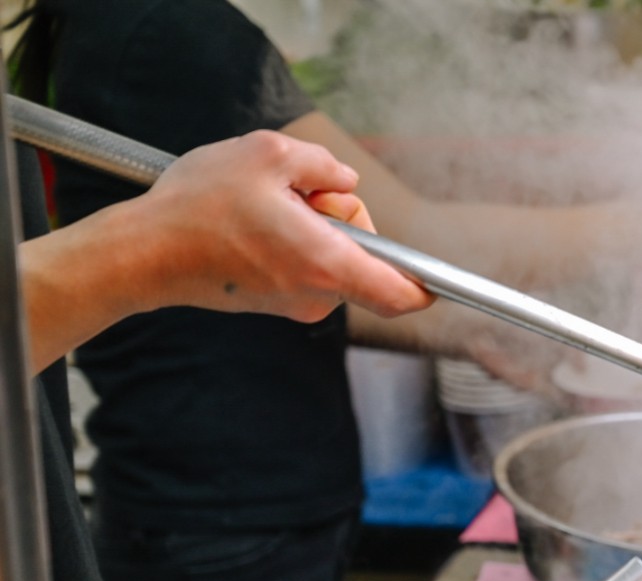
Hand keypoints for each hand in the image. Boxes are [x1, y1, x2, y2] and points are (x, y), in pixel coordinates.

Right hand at [131, 130, 433, 320]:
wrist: (142, 253)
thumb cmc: (199, 207)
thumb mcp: (268, 154)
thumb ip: (324, 165)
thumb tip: (344, 182)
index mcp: (328, 264)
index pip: (400, 293)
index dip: (426, 286)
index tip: (439, 281)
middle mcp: (317, 295)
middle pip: (363, 255)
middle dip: (342, 217)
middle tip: (298, 195)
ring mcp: (295, 304)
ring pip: (331, 257)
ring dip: (310, 226)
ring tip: (263, 208)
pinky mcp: (274, 303)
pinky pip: (304, 265)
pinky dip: (291, 241)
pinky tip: (251, 225)